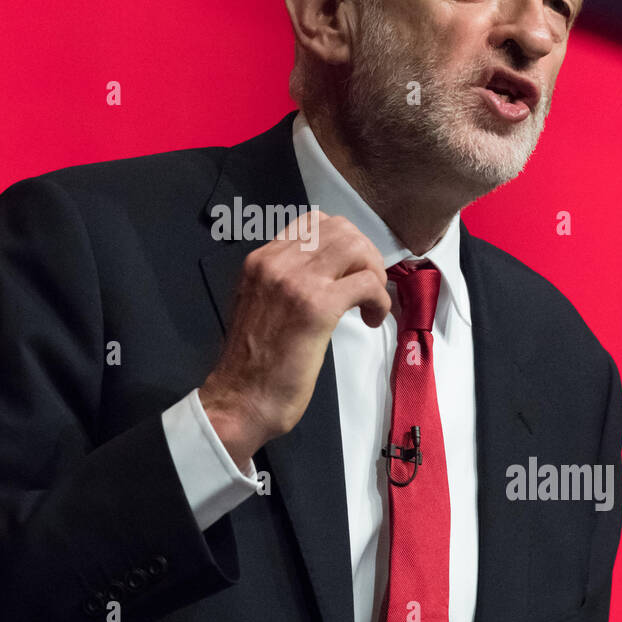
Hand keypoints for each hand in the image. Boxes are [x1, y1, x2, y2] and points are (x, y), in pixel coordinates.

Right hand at [199, 211, 391, 469]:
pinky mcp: (317, 307)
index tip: (351, 269)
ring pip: (356, 249)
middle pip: (341, 230)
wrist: (242, 398)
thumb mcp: (259, 304)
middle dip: (365, 256)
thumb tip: (324, 271)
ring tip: (369, 303)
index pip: (314, 222)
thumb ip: (283, 281)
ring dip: (374, 274)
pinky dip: (379, 300)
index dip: (344, 242)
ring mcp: (296, 281)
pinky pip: (367, 284)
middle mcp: (276, 261)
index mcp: (261, 259)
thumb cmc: (252, 362)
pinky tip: (370, 320)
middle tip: (367, 287)